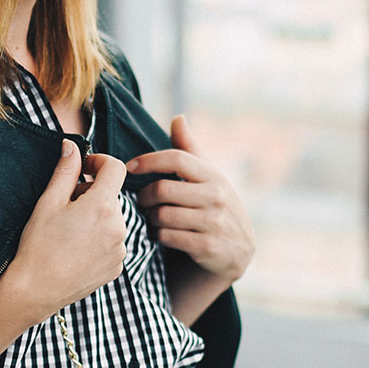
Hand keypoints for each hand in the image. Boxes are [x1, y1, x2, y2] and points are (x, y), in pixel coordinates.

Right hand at [9, 143, 127, 322]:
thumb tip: (72, 146)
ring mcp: (120, 249)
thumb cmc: (38, 245)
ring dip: (96, 216)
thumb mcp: (48, 201)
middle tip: (65, 203)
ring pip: (113, 219)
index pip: (116, 168)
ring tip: (68, 230)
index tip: (84, 168)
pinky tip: (75, 247)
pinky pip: (113, 242)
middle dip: (93, 192)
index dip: (99, 162)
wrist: (36, 290)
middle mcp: (119, 227)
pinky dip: (99, 238)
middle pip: (112, 195)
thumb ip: (66, 170)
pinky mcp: (117, 267)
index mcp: (102, 206)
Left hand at [128, 116, 253, 319]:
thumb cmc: (215, 205)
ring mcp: (214, 223)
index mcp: (213, 174)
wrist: (239, 249)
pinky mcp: (208, 247)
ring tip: (152, 217)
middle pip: (163, 189)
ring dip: (150, 218)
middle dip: (145, 196)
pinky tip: (161, 234)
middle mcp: (217, 196)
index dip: (148, 161)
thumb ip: (189, 148)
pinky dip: (158, 236)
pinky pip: (168, 237)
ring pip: (162, 215)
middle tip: (141, 201)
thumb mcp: (208, 176)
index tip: (129, 167)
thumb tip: (178, 118)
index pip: (176, 158)